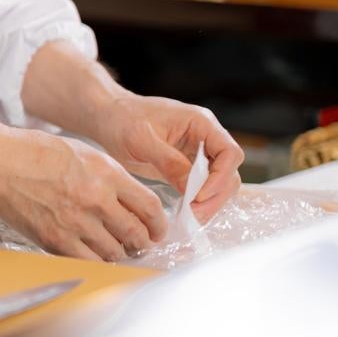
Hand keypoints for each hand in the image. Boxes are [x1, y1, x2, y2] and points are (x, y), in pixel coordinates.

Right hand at [0, 130, 168, 261]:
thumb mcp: (82, 153)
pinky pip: (89, 262)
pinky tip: (92, 253)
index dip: (158, 223)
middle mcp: (95, 199)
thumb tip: (131, 202)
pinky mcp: (55, 240)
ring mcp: (75, 222)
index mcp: (106, 173)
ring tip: (113, 248)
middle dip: (142, 242)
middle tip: (139, 243)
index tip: (156, 229)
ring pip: (115, 252)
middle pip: (137, 234)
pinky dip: (96, 261)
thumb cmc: (35, 152)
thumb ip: (110, 177)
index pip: (149, 207)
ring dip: (119, 253)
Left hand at [94, 95, 243, 224]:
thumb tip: (192, 188)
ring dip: (209, 202)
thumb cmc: (122, 120)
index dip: (221, 176)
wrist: (107, 117)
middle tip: (195, 215)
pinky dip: (198, 201)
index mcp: (201, 123)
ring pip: (219, 183)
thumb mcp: (141, 140)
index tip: (199, 196)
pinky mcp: (187, 167)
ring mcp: (198, 153)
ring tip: (190, 218)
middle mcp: (205, 138)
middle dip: (215, 195)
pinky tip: (186, 213)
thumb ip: (169, 162)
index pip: (229, 152)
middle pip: (228, 171)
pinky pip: (202, 187)